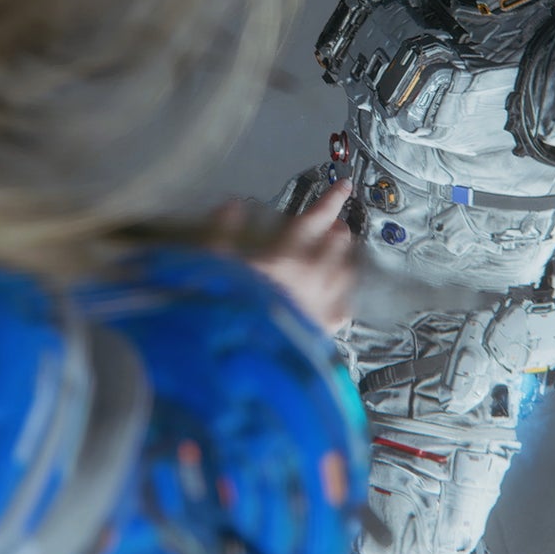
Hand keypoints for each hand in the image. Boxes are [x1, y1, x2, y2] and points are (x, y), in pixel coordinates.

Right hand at [214, 180, 357, 332]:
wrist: (236, 366)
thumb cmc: (221, 314)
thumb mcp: (209, 266)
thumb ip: (220, 232)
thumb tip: (230, 207)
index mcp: (283, 258)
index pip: (315, 218)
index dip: (331, 199)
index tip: (342, 187)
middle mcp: (308, 279)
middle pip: (336, 244)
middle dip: (336, 229)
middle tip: (335, 222)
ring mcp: (319, 305)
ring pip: (345, 272)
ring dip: (343, 258)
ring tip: (341, 252)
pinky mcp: (323, 332)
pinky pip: (344, 306)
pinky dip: (343, 293)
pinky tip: (340, 294)